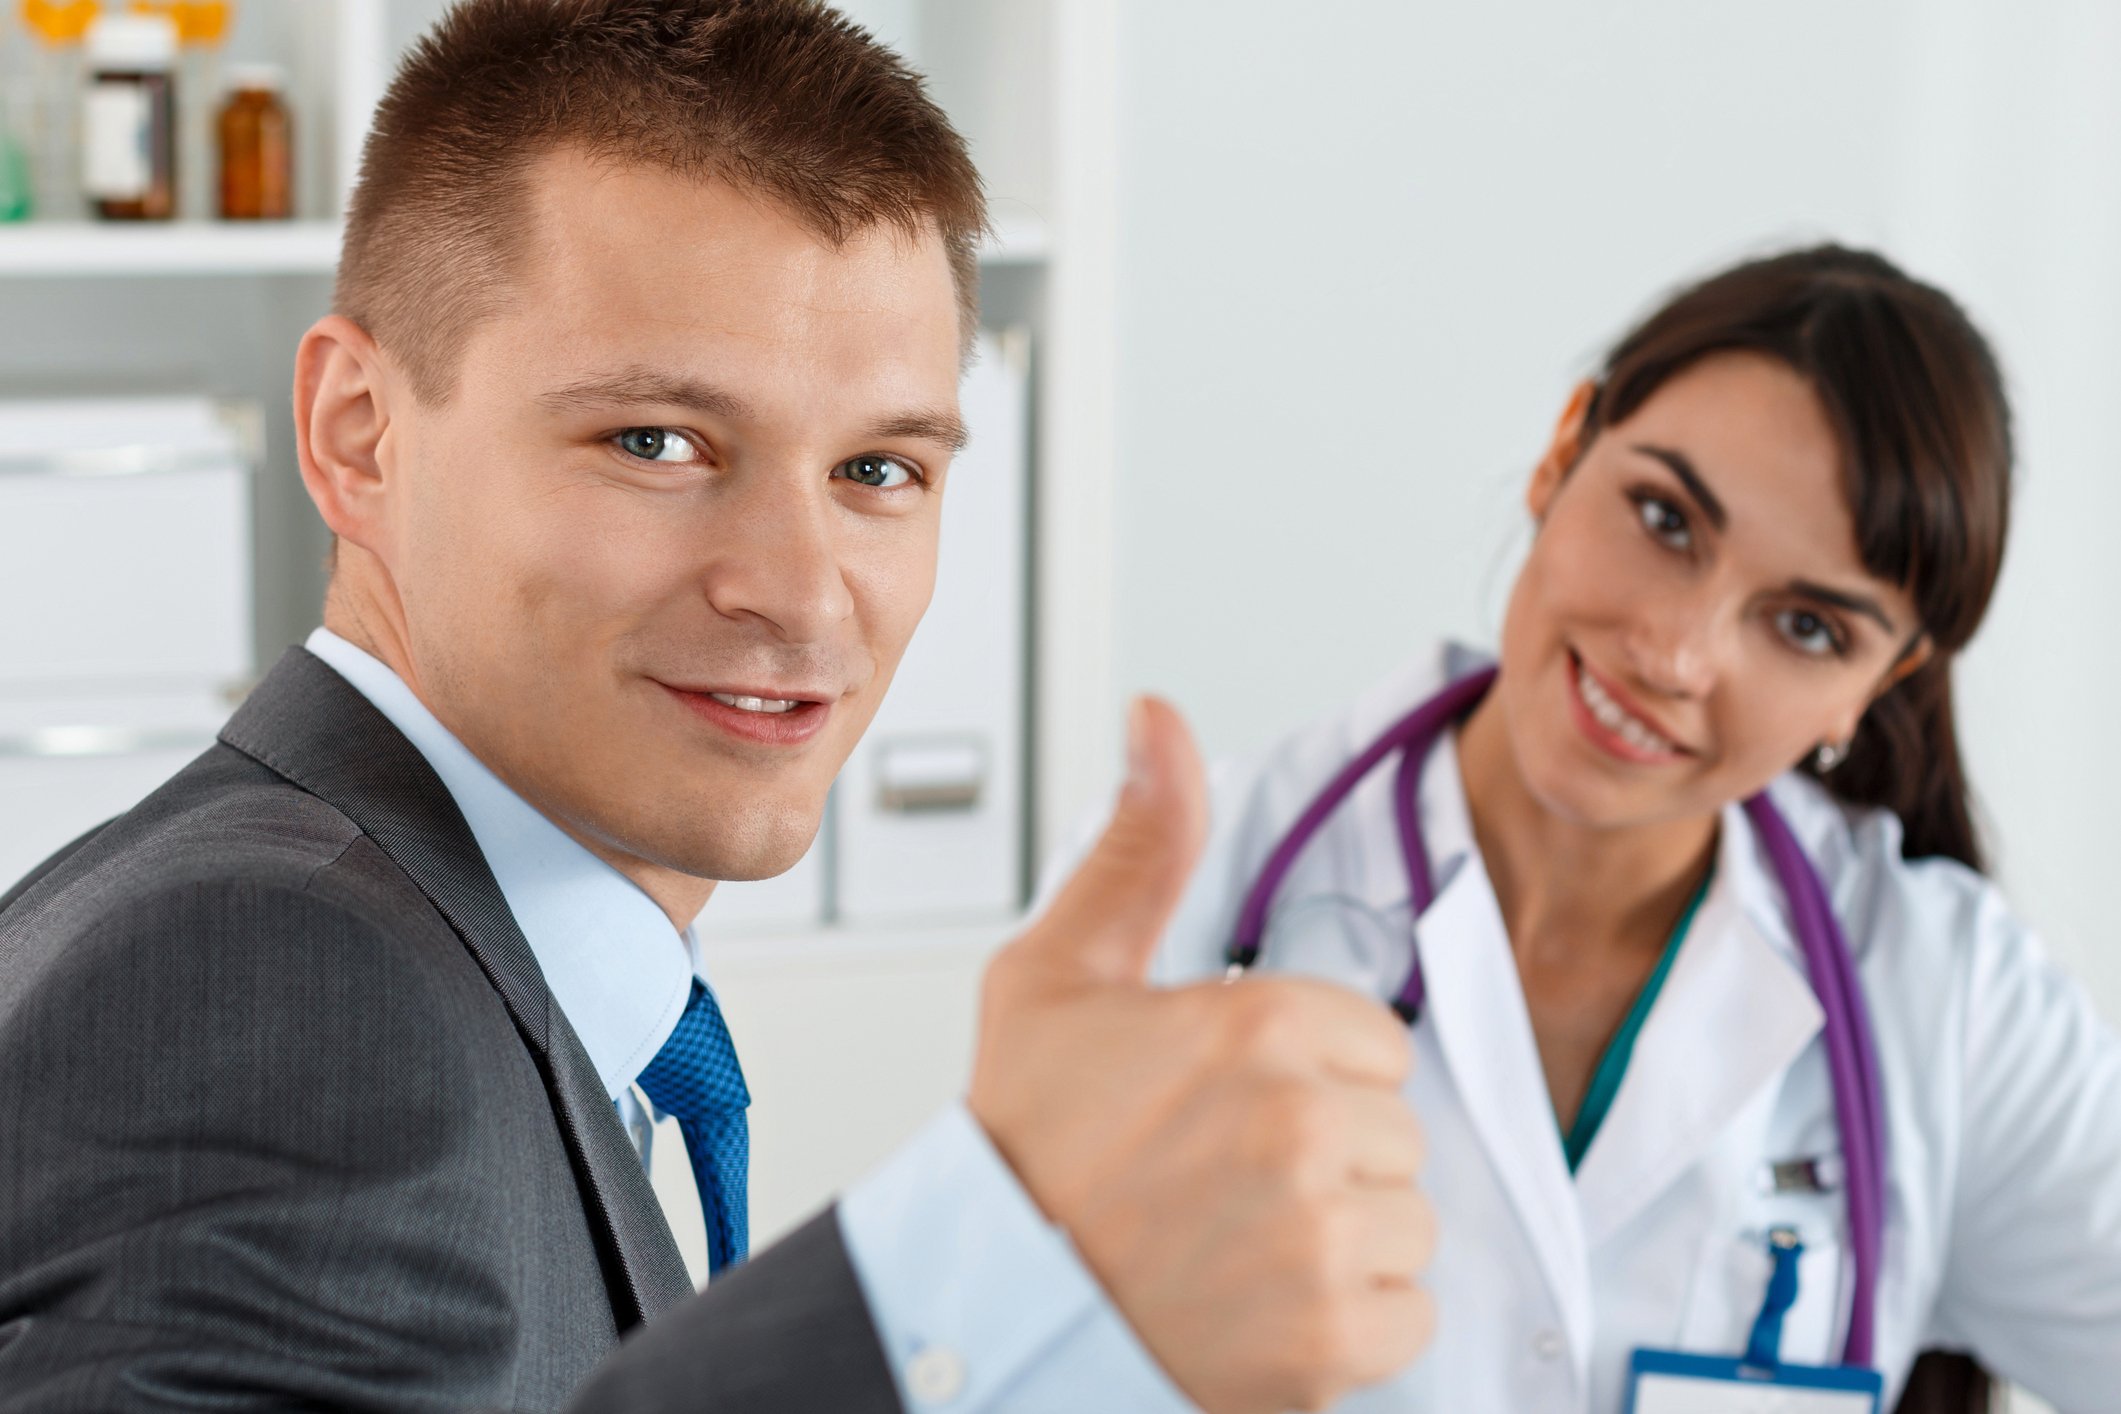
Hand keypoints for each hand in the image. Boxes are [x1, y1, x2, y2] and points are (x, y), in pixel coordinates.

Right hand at [968, 698, 1435, 1413]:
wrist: (985, 1306)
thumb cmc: (1022, 1147)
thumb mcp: (1062, 972)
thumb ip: (1141, 843)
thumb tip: (1159, 718)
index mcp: (1256, 1024)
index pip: (1369, 1041)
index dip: (1301, 1072)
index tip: (1223, 1105)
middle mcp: (1302, 1124)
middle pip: (1394, 1130)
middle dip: (1326, 1155)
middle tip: (1220, 1180)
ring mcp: (1321, 1237)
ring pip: (1407, 1222)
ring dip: (1341, 1241)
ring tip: (1237, 1245)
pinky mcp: (1332, 1342)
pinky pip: (1409, 1317)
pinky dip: (1348, 1327)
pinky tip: (1261, 1306)